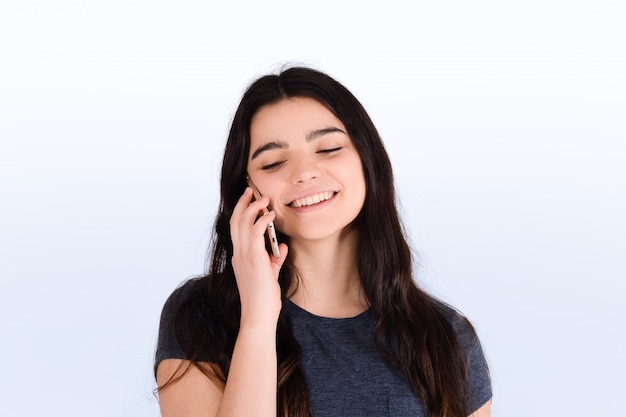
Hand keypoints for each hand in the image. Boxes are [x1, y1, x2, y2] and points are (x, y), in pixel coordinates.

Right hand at [230, 187, 288, 326]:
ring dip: (253, 208)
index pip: (236, 228)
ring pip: (242, 223)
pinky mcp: (253, 258)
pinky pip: (255, 232)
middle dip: (243, 203)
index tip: (249, 200)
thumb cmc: (264, 298)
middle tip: (251, 191)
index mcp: (240, 257)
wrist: (259, 314)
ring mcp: (244, 255)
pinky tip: (270, 215)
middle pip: (235, 220)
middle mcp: (238, 253)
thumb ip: (275, 259)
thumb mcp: (271, 274)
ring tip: (263, 198)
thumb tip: (283, 247)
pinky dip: (261, 220)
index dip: (241, 212)